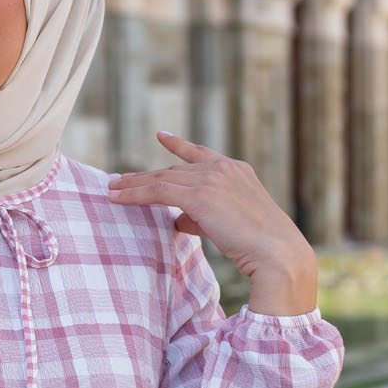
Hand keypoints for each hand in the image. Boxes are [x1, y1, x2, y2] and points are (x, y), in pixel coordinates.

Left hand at [106, 131, 317, 314]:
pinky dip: (135, 195)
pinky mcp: (200, 195)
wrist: (276, 252)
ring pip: (162, 180)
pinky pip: (158, 192)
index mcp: (236, 170)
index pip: (200, 154)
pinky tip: (117, 198)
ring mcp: (212, 179)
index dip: (178, 145)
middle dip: (144, 176)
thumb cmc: (257, 246)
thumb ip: (201, 218)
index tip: (162, 136)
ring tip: (111, 190)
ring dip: (133, 186)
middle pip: (173, 170)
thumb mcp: (228, 225)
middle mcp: (223, 168)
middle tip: (119, 180)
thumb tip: (177, 220)